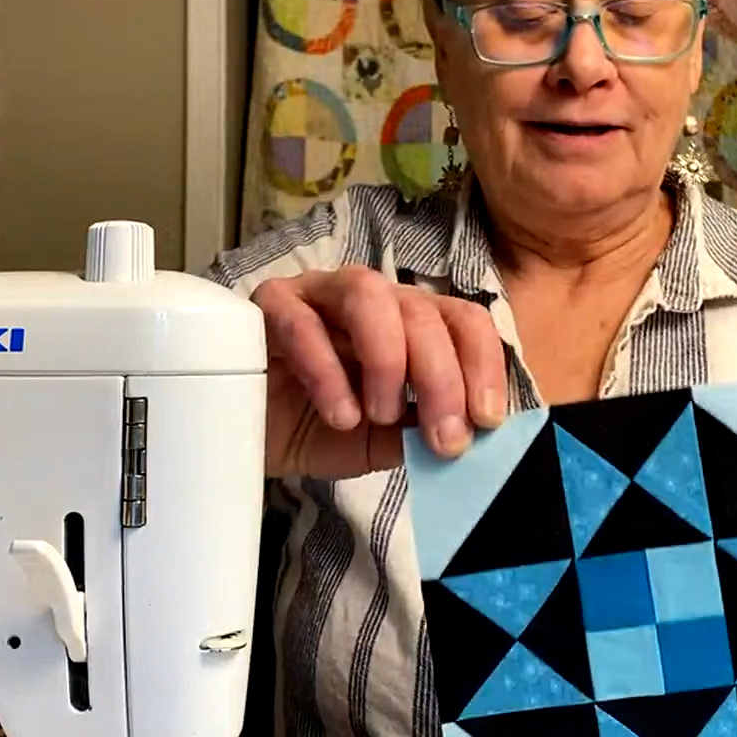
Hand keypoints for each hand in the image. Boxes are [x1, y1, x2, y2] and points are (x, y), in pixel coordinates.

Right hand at [252, 266, 506, 478]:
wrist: (250, 440)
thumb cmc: (319, 428)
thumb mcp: (383, 443)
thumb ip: (422, 433)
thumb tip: (468, 436)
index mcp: (409, 323)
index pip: (463, 319)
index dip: (483, 364)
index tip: (486, 420)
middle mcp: (372, 299)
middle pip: (422, 310)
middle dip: (442, 378)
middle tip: (443, 439)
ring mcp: (319, 293)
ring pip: (368, 294)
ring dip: (388, 358)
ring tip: (381, 415)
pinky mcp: (270, 304)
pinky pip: (301, 321)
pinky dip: (328, 372)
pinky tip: (340, 415)